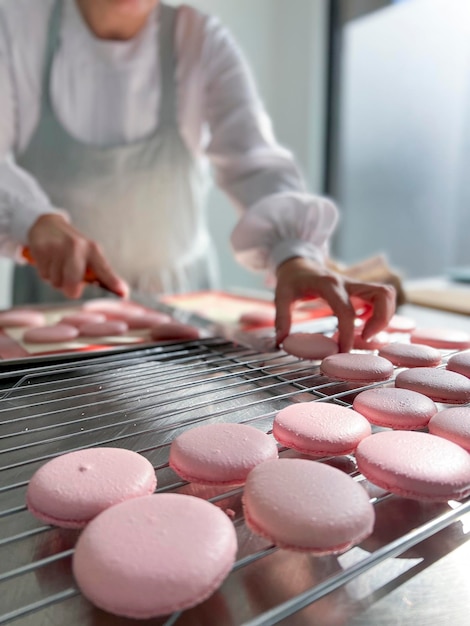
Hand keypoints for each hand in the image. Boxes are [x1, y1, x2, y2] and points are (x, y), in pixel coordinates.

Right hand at [27, 214, 128, 298]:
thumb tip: (121, 292)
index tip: (123, 293)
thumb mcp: (88, 255)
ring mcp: (57, 247)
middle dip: (70, 289)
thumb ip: (100, 274)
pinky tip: (49, 261)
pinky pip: (44, 275)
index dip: (113, 282)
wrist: (48, 225)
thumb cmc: (72, 247)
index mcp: (93, 250)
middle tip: (70, 283)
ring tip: (58, 266)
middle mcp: (76, 247)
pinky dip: (45, 273)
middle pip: (73, 282)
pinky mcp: (41, 248)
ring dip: (57, 280)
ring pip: (56, 282)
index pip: (104, 269)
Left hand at [274, 257, 396, 351]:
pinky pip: (381, 298)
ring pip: (386, 294)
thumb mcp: (280, 296)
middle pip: (382, 294)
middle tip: (366, 338)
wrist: (299, 261)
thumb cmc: (291, 279)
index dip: (348, 332)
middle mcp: (347, 282)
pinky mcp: (359, 290)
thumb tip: (281, 341)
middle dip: (382, 320)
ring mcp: (356, 285)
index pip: (346, 309)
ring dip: (385, 316)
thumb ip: (282, 318)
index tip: (343, 350)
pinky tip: (364, 325)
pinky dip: (380, 313)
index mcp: (328, 284)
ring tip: (367, 334)